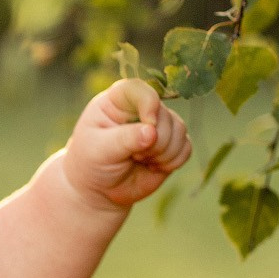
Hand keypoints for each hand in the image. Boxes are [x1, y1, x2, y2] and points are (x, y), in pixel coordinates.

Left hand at [62, 79, 190, 210]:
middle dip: (154, 142)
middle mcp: (142, 108)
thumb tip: (151, 133)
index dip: (149, 105)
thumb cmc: (92, 162)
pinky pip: (186, 148)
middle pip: (164, 116)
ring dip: (164, 153)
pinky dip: (173, 161)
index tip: (148, 126)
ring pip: (180, 130)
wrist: (100, 188)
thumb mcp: (100, 150)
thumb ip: (124, 139)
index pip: (140, 90)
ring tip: (141, 161)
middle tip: (132, 156)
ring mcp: (159, 124)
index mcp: (118, 100)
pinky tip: (154, 167)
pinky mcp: (171, 144)